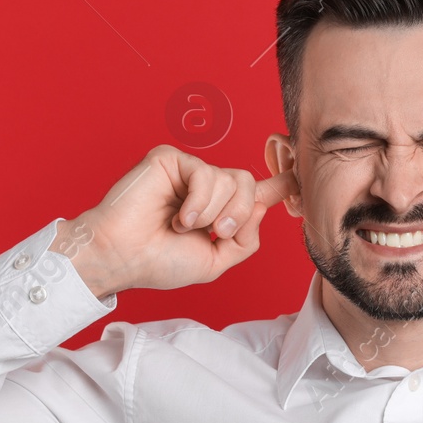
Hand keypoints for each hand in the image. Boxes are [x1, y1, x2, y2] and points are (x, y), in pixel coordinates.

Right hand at [52, 144, 298, 295]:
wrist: (122, 257)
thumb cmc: (158, 262)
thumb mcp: (215, 261)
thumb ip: (244, 240)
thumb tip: (261, 208)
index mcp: (216, 210)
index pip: (254, 192)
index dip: (279, 184)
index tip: (300, 175)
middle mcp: (204, 188)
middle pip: (249, 184)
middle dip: (238, 213)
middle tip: (214, 232)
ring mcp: (187, 172)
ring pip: (232, 179)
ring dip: (213, 212)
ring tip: (183, 226)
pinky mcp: (171, 159)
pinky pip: (207, 173)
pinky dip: (198, 203)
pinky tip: (177, 216)